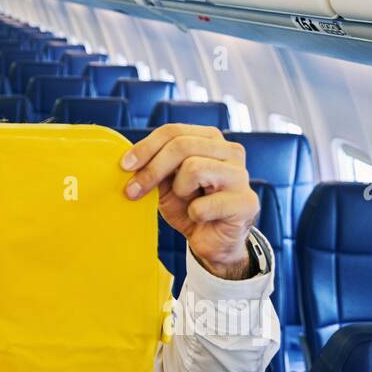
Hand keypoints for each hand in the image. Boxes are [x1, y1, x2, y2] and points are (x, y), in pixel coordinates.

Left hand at [120, 124, 258, 278]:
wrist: (213, 240)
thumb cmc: (190, 206)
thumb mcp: (166, 183)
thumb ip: (155, 166)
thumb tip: (128, 161)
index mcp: (210, 139)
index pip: (173, 131)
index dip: (145, 147)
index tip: (124, 166)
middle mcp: (230, 151)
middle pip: (181, 145)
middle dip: (152, 169)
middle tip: (133, 191)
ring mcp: (241, 175)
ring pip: (194, 167)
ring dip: (179, 190)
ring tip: (187, 201)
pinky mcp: (246, 202)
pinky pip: (204, 204)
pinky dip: (194, 214)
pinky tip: (202, 217)